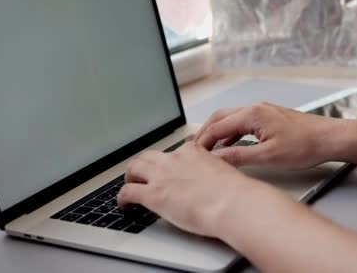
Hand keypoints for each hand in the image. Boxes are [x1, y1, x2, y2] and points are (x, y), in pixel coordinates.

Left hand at [117, 141, 257, 236]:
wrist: (232, 203)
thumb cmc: (234, 193)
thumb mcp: (225, 171)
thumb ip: (213, 170)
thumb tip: (213, 180)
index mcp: (192, 152)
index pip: (174, 152)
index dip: (168, 161)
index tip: (167, 169)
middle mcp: (174, 159)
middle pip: (148, 156)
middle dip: (142, 165)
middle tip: (140, 175)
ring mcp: (161, 176)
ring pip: (133, 168)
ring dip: (130, 177)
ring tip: (130, 186)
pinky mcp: (152, 195)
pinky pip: (127, 192)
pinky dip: (122, 199)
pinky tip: (124, 205)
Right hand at [195, 102, 348, 168]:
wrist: (330, 138)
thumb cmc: (306, 145)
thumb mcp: (268, 156)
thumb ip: (239, 157)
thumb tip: (217, 159)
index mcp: (252, 115)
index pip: (217, 126)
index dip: (202, 141)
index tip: (192, 154)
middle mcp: (256, 109)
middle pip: (221, 118)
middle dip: (205, 132)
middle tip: (195, 149)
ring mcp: (263, 112)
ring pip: (232, 119)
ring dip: (218, 132)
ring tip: (208, 148)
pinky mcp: (270, 118)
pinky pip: (243, 122)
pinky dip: (232, 132)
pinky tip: (232, 145)